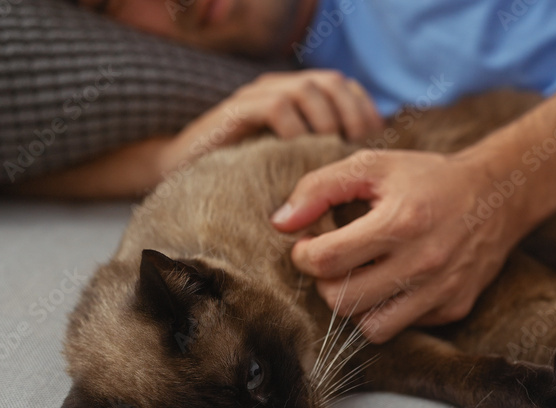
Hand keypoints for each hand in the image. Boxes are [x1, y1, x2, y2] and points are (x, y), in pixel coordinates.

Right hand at [156, 70, 382, 176]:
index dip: (364, 111)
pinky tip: (296, 154)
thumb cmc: (244, 178)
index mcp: (299, 98)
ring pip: (307, 88)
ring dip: (325, 122)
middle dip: (351, 115)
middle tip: (354, 151)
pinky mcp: (236, 110)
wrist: (181, 175)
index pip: (346, 88)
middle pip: (332, 81)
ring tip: (327, 155)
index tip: (373, 146)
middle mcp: (281, 88)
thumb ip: (322, 158)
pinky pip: (275, 106)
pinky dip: (293, 129)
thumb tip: (363, 174)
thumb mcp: (291, 166)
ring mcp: (257, 96)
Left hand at [272, 149, 524, 343]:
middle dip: (324, 282)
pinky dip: (389, 309)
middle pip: (341, 300)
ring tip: (361, 276)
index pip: (325, 260)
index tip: (309, 242)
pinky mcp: (453, 308)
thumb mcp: (373, 166)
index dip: (303, 254)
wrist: (498, 195)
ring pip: (370, 327)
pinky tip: (394, 281)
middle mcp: (423, 262)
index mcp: (400, 221)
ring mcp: (441, 290)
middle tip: (332, 260)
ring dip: (355, 303)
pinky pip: (402, 326)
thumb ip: (319, 188)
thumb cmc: (427, 178)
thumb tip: (280, 223)